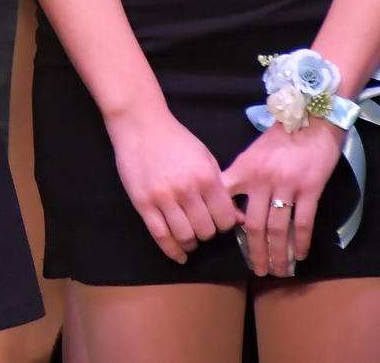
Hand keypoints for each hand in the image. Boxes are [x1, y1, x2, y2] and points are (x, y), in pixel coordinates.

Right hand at [105, 106, 240, 263]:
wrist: (140, 124)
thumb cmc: (176, 139)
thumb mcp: (205, 158)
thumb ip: (221, 187)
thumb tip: (238, 218)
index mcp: (207, 178)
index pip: (226, 219)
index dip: (225, 225)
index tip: (219, 221)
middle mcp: (187, 191)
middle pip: (206, 231)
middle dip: (208, 233)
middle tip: (203, 228)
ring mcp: (163, 199)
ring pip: (185, 237)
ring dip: (191, 243)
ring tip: (191, 239)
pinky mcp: (143, 204)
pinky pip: (161, 236)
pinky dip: (172, 251)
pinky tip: (179, 255)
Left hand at [221, 121, 345, 276]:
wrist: (312, 117)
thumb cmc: (280, 136)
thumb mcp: (252, 153)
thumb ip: (241, 176)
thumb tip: (231, 205)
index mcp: (244, 168)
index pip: (226, 200)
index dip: (224, 223)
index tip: (227, 242)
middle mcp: (262, 179)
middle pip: (254, 224)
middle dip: (255, 251)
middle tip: (257, 271)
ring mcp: (286, 184)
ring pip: (278, 228)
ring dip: (278, 253)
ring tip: (278, 270)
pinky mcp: (310, 188)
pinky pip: (303, 222)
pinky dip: (302, 242)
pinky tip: (301, 256)